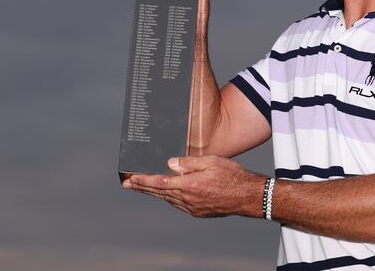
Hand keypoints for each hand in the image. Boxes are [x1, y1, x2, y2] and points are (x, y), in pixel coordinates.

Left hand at [122, 155, 262, 218]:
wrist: (247, 196)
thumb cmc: (232, 176)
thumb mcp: (211, 161)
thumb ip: (189, 163)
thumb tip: (170, 163)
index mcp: (189, 185)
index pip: (159, 182)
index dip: (143, 180)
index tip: (130, 178)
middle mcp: (187, 198)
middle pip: (159, 192)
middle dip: (141, 187)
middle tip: (126, 185)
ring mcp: (192, 207)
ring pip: (167, 199)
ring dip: (154, 193)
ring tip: (142, 188)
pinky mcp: (199, 212)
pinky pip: (178, 205)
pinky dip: (169, 198)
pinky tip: (166, 195)